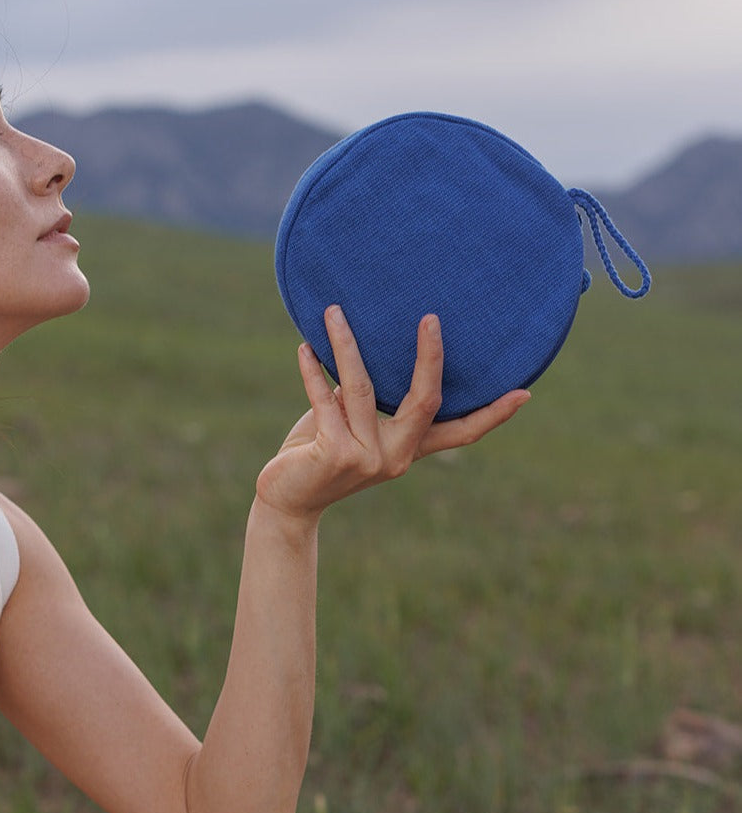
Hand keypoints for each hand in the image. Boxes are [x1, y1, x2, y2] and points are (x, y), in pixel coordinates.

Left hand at [256, 306, 529, 521]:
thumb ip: (364, 397)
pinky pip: (325, 400)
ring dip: (346, 345)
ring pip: (362, 388)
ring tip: (334, 311)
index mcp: (409, 449)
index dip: (494, 414)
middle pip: (426, 401)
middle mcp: (396, 456)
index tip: (525, 393)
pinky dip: (312, 370)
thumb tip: (365, 348)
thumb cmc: (317, 453)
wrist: (287, 500)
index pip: (461, 432)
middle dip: (430, 358)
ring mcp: (368, 458)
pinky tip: (305, 346)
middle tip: (431, 318)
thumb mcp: (350, 424)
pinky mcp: (335, 455)